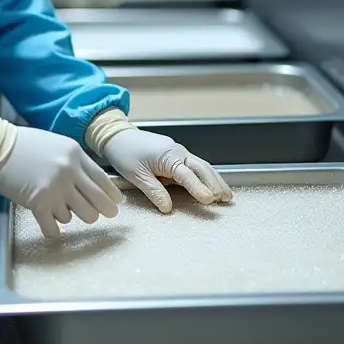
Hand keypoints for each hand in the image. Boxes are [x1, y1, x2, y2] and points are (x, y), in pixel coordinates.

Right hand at [0, 127, 121, 237]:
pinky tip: (50, 226)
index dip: (111, 196)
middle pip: (96, 202)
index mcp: (75, 155)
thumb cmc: (25, 145)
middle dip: (101, 212)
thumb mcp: (58, 145)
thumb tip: (91, 184)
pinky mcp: (38, 203)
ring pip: (78, 216)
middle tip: (99, 215)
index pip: (102, 180)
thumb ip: (76, 162)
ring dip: (71, 216)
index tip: (114, 204)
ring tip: (59, 209)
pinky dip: (53, 230)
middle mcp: (69, 172)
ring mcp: (54, 188)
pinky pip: (54, 227)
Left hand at [103, 129, 232, 213]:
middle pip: (202, 168)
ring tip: (226, 195)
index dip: (199, 189)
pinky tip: (211, 184)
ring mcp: (178, 152)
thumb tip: (168, 208)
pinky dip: (205, 175)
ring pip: (201, 166)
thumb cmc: (125, 152)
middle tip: (226, 199)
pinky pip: (194, 165)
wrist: (117, 135)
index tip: (209, 200)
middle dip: (216, 183)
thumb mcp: (136, 175)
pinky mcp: (175, 154)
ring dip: (214, 179)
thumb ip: (154, 191)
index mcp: (169, 156)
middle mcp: (178, 152)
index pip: (188, 176)